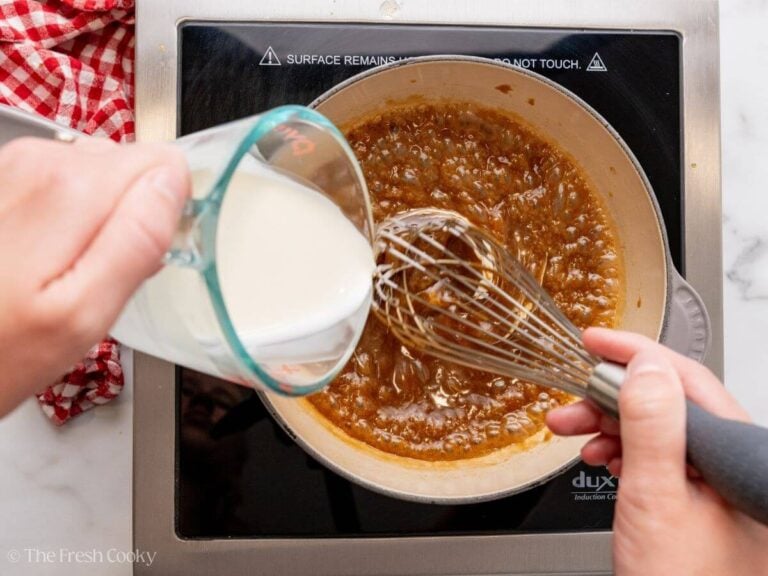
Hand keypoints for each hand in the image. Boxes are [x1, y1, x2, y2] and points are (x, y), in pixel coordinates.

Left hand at [0, 137, 189, 416]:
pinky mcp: (3, 181)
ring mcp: (14, 168)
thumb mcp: (85, 314)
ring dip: (100, 221)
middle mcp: (39, 163)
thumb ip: (138, 240)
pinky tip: (49, 260)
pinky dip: (70, 221)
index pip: (164, 164)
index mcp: (70, 191)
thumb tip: (172, 183)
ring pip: (102, 176)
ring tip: (74, 271)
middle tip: (105, 274)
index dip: (167, 209)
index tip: (148, 254)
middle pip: (133, 167)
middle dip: (132, 218)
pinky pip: (68, 187)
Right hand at [546, 328, 767, 575]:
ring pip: (661, 430)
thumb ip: (653, 428)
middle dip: (612, 398)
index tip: (595, 342)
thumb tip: (644, 366)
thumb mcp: (656, 500)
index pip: (687, 381)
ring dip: (613, 425)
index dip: (635, 355)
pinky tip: (605, 458)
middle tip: (570, 400)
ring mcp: (719, 485)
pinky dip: (626, 451)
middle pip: (671, 404)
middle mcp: (735, 466)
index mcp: (739, 458)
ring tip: (575, 434)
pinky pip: (661, 457)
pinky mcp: (699, 500)